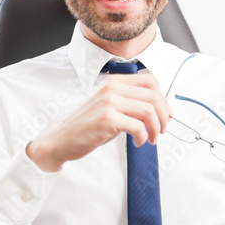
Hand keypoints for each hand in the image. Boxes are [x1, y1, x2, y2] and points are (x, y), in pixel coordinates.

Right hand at [26, 73, 170, 172]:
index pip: (150, 81)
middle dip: (164, 116)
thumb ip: (127, 101)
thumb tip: (156, 108)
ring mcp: (109, 102)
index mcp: (114, 81)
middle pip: (154, 96)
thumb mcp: (107, 104)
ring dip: (156, 128)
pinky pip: (138, 127)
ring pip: (149, 110)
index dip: (163, 99)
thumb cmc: (85, 125)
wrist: (60, 139)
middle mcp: (112, 88)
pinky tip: (139, 142)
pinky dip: (144, 137)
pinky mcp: (107, 119)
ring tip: (153, 138)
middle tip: (162, 129)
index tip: (164, 114)